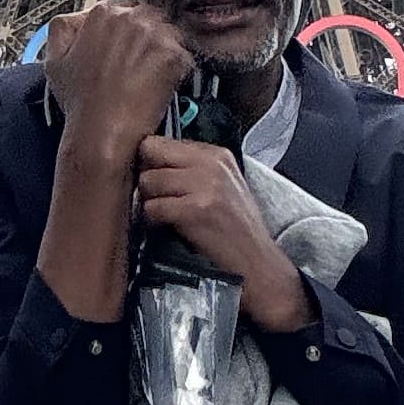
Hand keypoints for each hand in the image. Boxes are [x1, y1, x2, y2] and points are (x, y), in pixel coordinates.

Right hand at [45, 0, 191, 170]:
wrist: (101, 133)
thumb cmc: (81, 104)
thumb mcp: (55, 61)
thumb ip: (63, 30)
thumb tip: (78, 18)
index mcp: (102, 14)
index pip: (126, 9)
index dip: (128, 33)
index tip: (128, 49)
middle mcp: (129, 18)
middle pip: (151, 18)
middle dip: (148, 39)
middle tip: (141, 66)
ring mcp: (154, 35)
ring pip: (170, 34)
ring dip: (164, 52)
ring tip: (150, 78)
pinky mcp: (173, 54)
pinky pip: (184, 56)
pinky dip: (177, 71)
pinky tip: (160, 87)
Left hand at [135, 138, 314, 330]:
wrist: (258, 263)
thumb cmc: (236, 229)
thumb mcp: (222, 186)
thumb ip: (193, 168)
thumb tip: (149, 163)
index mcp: (217, 154)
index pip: (164, 141)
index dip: (151, 161)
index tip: (155, 179)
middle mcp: (212, 163)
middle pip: (151, 153)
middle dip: (146, 177)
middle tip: (154, 197)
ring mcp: (205, 185)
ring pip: (148, 181)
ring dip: (147, 200)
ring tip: (162, 215)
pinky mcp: (196, 210)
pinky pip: (153, 207)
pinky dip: (151, 220)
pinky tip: (164, 227)